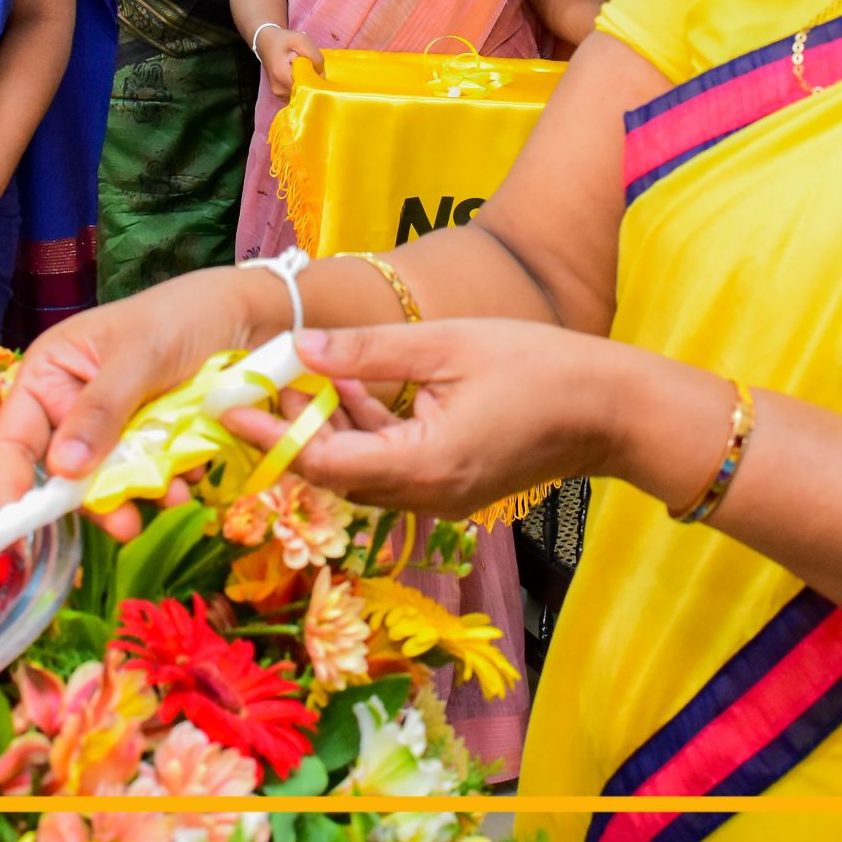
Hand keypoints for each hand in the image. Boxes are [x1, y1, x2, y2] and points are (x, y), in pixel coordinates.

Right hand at [0, 268, 265, 535]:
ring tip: (176, 490)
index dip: (9, 486)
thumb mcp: (140, 357)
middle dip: (97, 499)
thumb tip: (63, 468)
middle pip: (63, 473)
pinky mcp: (146, 442)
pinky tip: (192, 472)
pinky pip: (145, 478)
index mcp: (50, 373)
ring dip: (140, 492)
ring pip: (108, 482)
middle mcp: (72, 404)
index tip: (12, 531)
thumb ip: (100, 411)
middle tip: (128, 525)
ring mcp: (110, 427)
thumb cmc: (182, 316)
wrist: (248, 316)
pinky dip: (167, 482)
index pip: (13, 438)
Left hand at [224, 319, 618, 519]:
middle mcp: (427, 495)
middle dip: (293, 433)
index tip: (230, 412)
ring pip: (363, 471)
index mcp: (423, 465)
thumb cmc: (537, 367)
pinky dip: (365, 433)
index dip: (273, 438)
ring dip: (328, 431)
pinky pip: (392, 466)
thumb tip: (300, 346)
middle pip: (338, 474)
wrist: (610, 409)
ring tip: (293, 381)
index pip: (325, 465)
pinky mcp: (454, 485)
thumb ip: (368, 351)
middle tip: (254, 388)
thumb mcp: (444, 345)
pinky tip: (349, 390)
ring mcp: (442, 496)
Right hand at [253, 27, 323, 99]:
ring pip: (301, 94)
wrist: (267, 42)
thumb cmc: (284, 40)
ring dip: (306, 83)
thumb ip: (315, 57)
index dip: (315, 79)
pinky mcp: (281, 95)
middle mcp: (279, 90)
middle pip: (305, 92)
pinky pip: (297, 94)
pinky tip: (300, 75)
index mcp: (281, 75)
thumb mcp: (302, 40)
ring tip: (304, 70)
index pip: (306, 86)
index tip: (317, 69)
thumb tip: (322, 75)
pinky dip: (301, 86)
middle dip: (311, 81)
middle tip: (310, 67)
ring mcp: (279, 95)